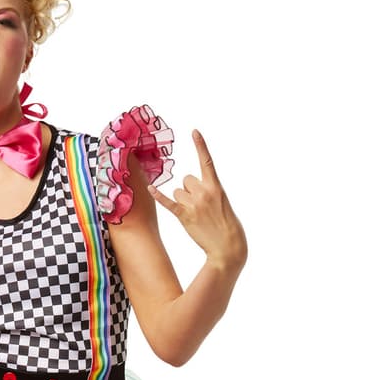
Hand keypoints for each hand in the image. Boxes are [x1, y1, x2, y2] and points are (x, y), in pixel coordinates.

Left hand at [148, 129, 246, 269]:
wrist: (228, 247)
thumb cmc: (227, 226)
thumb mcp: (223, 203)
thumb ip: (209, 191)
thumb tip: (191, 188)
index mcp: (216, 186)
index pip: (206, 161)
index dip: (200, 145)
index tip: (194, 131)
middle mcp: (204, 191)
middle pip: (186, 180)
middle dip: (190, 190)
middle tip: (200, 206)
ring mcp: (194, 204)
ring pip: (178, 192)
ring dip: (182, 201)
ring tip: (194, 215)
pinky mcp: (184, 216)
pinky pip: (168, 202)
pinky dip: (158, 195)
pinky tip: (150, 188)